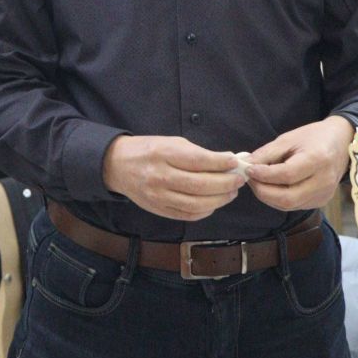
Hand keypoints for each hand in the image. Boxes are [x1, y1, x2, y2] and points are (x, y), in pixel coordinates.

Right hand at [102, 135, 243, 221]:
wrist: (117, 165)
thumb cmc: (148, 150)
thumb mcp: (171, 143)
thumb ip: (198, 153)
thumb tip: (228, 161)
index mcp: (163, 154)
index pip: (199, 161)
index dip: (221, 164)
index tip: (235, 162)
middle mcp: (160, 177)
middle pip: (201, 185)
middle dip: (226, 183)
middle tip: (239, 179)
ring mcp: (159, 196)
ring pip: (197, 203)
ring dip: (220, 199)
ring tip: (231, 192)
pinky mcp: (159, 209)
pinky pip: (188, 214)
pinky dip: (205, 211)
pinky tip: (214, 203)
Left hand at [245, 116, 354, 211]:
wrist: (342, 143)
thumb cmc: (314, 137)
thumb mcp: (289, 139)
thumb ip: (267, 153)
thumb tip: (245, 164)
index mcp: (317, 160)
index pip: (287, 175)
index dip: (264, 175)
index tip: (248, 169)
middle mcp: (323, 181)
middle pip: (287, 198)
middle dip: (263, 191)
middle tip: (250, 179)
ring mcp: (324, 194)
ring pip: (289, 205)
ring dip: (268, 196)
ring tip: (258, 182)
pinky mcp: (321, 201)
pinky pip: (294, 205)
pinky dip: (278, 199)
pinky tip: (272, 187)